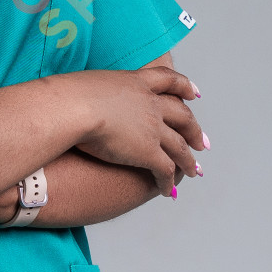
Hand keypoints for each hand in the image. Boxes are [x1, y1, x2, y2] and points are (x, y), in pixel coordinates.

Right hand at [69, 63, 204, 192]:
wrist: (75, 107)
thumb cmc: (69, 96)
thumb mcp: (88, 85)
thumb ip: (95, 92)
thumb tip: (82, 97)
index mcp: (137, 82)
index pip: (168, 80)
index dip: (184, 87)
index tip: (195, 94)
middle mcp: (151, 104)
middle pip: (182, 116)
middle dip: (194, 130)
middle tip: (203, 142)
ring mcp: (153, 128)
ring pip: (179, 147)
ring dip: (189, 161)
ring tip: (195, 171)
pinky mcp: (148, 152)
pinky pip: (165, 169)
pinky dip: (168, 181)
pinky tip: (168, 190)